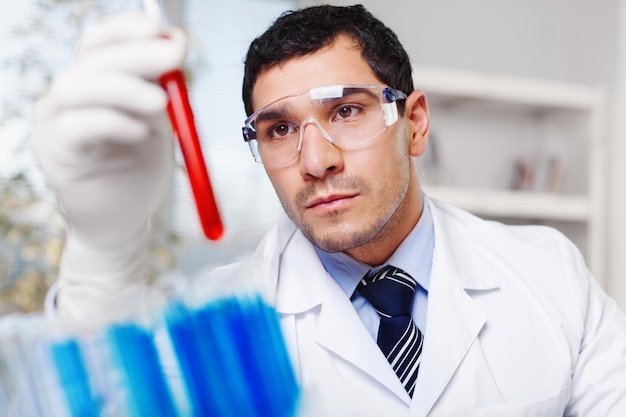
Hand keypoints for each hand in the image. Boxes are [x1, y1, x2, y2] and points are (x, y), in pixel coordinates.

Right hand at [32, 13, 187, 323]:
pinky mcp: (57, 157)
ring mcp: (54, 127)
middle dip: (135, 53)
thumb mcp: (156, 121)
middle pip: (88, 61)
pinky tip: (139, 133)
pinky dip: (111, 123)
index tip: (162, 29)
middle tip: (174, 55)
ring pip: (74, 88)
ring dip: (123, 88)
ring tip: (160, 103)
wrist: (124, 223)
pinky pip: (75, 128)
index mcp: (91, 86)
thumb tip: (174, 41)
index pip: (98, 44)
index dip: (126, 30)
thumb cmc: (139, 170)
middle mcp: (65, 100)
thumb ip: (159, 86)